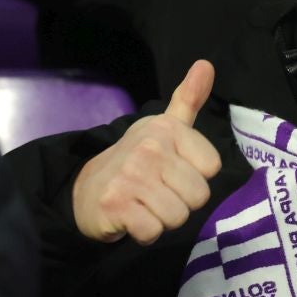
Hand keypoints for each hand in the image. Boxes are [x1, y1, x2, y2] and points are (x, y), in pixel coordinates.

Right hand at [72, 61, 223, 243]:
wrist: (84, 188)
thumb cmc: (137, 158)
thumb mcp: (165, 126)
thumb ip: (188, 99)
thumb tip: (206, 64)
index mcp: (167, 129)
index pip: (212, 167)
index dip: (196, 176)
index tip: (174, 171)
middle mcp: (149, 149)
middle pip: (198, 195)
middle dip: (181, 201)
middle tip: (158, 192)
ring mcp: (131, 177)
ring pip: (178, 216)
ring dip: (164, 218)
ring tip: (146, 204)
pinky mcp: (116, 205)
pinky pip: (153, 231)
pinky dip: (145, 232)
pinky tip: (133, 218)